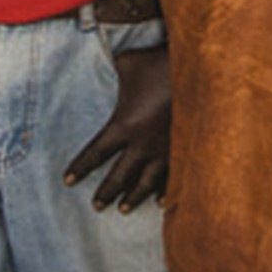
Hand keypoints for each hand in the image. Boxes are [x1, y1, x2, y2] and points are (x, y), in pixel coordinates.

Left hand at [59, 43, 172, 211]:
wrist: (204, 71)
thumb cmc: (161, 64)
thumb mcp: (130, 62)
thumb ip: (117, 69)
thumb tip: (112, 66)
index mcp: (124, 125)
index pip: (95, 154)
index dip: (80, 168)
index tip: (68, 181)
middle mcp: (143, 145)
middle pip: (119, 176)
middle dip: (106, 192)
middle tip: (96, 206)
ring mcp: (167, 150)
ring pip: (146, 183)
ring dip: (133, 198)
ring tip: (123, 209)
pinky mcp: (187, 149)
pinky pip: (173, 177)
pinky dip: (165, 191)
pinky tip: (161, 202)